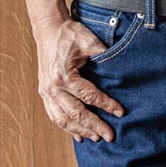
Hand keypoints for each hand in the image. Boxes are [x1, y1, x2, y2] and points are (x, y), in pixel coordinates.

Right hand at [32, 16, 124, 142]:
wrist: (48, 28)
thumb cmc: (69, 34)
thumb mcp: (89, 41)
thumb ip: (104, 56)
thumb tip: (121, 70)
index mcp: (63, 76)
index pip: (89, 96)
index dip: (106, 105)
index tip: (120, 113)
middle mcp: (52, 87)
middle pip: (76, 113)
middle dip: (94, 126)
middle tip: (110, 136)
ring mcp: (46, 92)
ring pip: (63, 119)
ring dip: (80, 131)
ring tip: (96, 138)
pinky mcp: (44, 92)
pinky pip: (54, 115)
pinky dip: (66, 127)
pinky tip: (77, 135)